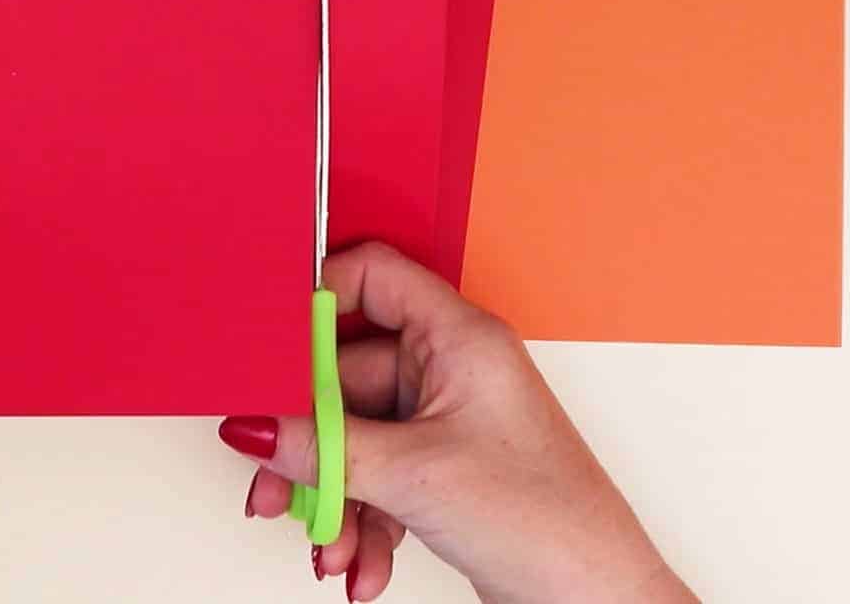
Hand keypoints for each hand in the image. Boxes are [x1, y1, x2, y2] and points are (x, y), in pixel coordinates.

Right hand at [217, 242, 694, 602]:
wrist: (593, 599)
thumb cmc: (548, 520)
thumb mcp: (414, 474)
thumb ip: (322, 446)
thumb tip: (256, 426)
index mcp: (459, 337)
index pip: (371, 277)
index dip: (316, 304)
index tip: (269, 352)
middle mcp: (453, 368)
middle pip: (346, 376)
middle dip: (308, 440)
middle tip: (275, 480)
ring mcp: (447, 420)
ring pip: (354, 436)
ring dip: (332, 494)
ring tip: (328, 542)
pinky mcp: (443, 469)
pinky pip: (375, 476)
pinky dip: (360, 522)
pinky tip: (360, 563)